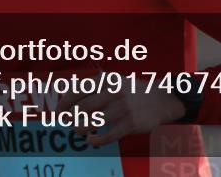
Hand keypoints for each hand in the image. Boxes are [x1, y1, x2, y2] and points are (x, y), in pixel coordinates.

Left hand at [58, 76, 185, 146]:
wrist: (162, 99)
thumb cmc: (133, 91)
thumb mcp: (116, 81)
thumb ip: (95, 87)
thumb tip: (69, 96)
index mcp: (108, 80)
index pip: (78, 90)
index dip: (64, 103)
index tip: (59, 111)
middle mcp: (114, 92)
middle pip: (83, 108)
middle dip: (71, 117)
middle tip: (68, 122)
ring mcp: (122, 108)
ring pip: (93, 122)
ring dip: (81, 128)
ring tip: (78, 130)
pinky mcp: (130, 124)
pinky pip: (107, 135)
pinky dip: (95, 140)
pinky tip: (91, 140)